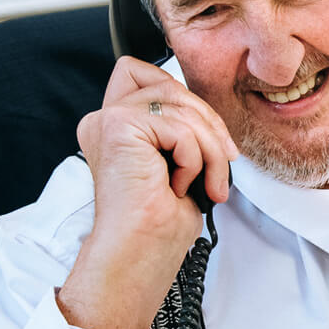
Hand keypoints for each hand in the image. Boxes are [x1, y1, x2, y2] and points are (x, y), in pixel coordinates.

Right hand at [55, 56, 240, 328]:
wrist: (140, 256)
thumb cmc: (159, 226)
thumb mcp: (179, 163)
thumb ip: (180, 126)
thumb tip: (207, 111)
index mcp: (115, 127)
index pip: (145, 72)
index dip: (181, 94)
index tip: (206, 137)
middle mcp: (103, 119)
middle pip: (171, 85)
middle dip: (209, 122)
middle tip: (224, 162)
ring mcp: (106, 121)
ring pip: (180, 103)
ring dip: (209, 146)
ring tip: (208, 183)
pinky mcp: (115, 127)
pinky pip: (178, 126)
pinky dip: (194, 157)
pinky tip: (181, 185)